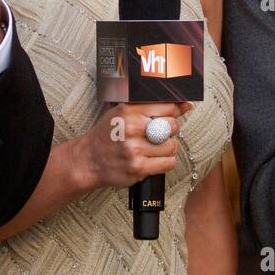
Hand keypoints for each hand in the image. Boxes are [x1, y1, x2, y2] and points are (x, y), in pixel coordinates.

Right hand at [68, 102, 192, 189]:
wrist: (89, 159)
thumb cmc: (109, 134)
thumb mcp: (123, 112)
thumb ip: (150, 106)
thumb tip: (185, 105)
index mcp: (129, 111)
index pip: (167, 107)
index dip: (174, 112)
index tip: (173, 115)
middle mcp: (132, 129)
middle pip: (172, 126)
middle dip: (170, 130)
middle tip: (159, 133)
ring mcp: (135, 150)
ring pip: (172, 146)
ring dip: (167, 148)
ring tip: (155, 147)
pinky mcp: (138, 168)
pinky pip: (168, 163)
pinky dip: (166, 162)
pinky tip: (155, 159)